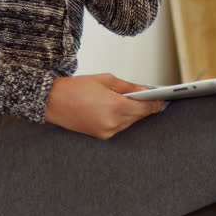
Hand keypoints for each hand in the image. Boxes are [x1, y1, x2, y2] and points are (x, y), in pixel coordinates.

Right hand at [45, 73, 164, 139]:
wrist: (52, 102)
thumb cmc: (75, 88)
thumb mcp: (106, 80)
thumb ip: (129, 87)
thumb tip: (146, 91)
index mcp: (115, 106)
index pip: (145, 107)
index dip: (156, 103)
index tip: (164, 99)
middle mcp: (113, 123)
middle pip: (139, 116)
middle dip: (145, 107)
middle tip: (153, 98)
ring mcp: (107, 132)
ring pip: (130, 123)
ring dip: (133, 113)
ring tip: (135, 103)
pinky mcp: (101, 136)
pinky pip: (119, 127)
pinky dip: (122, 119)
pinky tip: (119, 110)